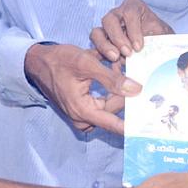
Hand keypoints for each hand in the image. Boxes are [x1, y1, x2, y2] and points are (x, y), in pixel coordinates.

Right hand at [25, 42, 139, 134]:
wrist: (38, 62)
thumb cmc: (59, 61)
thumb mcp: (86, 64)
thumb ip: (112, 78)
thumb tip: (136, 89)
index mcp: (83, 111)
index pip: (114, 124)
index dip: (133, 124)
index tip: (149, 126)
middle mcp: (83, 118)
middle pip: (114, 109)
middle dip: (123, 90)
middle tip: (127, 68)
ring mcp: (83, 115)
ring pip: (110, 104)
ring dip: (116, 87)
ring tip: (117, 65)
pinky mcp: (83, 108)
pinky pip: (103, 101)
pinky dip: (109, 87)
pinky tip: (111, 69)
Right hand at [91, 0, 173, 62]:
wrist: (157, 46)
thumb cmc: (159, 36)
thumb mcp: (162, 34)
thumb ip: (158, 39)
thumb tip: (153, 51)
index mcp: (133, 6)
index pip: (129, 13)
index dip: (133, 30)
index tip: (139, 47)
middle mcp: (117, 14)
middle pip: (110, 20)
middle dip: (118, 37)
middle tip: (127, 53)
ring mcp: (107, 28)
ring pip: (97, 32)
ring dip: (105, 46)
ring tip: (116, 58)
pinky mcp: (102, 42)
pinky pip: (96, 47)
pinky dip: (102, 56)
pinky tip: (112, 65)